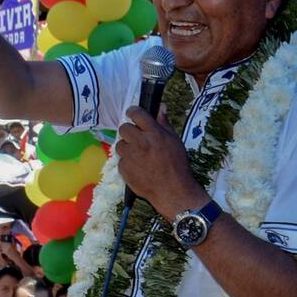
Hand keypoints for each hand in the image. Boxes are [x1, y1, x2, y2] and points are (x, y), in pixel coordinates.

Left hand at [115, 106, 206, 220]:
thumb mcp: (175, 141)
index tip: (132, 113)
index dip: (133, 111)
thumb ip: (164, 124)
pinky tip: (138, 167)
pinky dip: (127, 162)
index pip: (137, 114)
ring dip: (127, 147)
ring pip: (120, 144)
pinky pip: (121, 160)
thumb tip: (161, 107)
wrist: (172, 190)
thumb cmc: (177, 164)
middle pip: (123, 128)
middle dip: (129, 131)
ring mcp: (130, 156)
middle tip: (137, 138)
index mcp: (154, 133)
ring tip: (139, 155)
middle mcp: (140, 142)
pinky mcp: (123, 168)